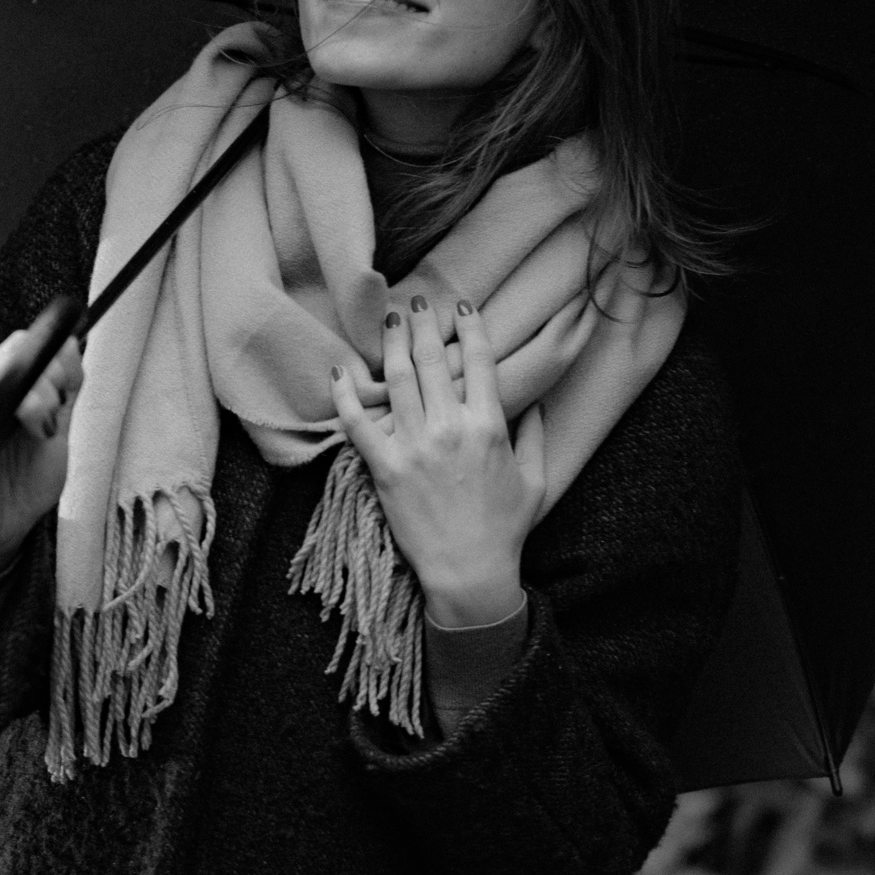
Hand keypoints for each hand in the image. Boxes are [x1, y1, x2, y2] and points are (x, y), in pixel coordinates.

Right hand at [0, 325, 83, 574]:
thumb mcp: (61, 433)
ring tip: (39, 429)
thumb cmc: (30, 478)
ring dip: (20, 400)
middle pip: (5, 358)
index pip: (23, 346)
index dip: (48, 356)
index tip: (67, 385)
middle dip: (40, 379)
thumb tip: (69, 344)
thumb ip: (67, 391)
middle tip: (55, 412)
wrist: (7, 523)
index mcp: (15, 386)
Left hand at [332, 296, 544, 625]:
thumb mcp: (536, 480)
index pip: (478, 361)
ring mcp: (415, 447)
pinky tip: (337, 370)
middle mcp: (451, 428)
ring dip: (390, 344)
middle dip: (423, 324)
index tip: (461, 306)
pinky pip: (358, 424)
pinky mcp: (386, 469)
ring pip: (397, 380)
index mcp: (489, 426)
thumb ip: (536, 436)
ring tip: (387, 321)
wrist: (470, 572)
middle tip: (415, 303)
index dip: (469, 326)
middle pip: (431, 360)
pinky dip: (344, 395)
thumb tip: (537, 404)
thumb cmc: (505, 529)